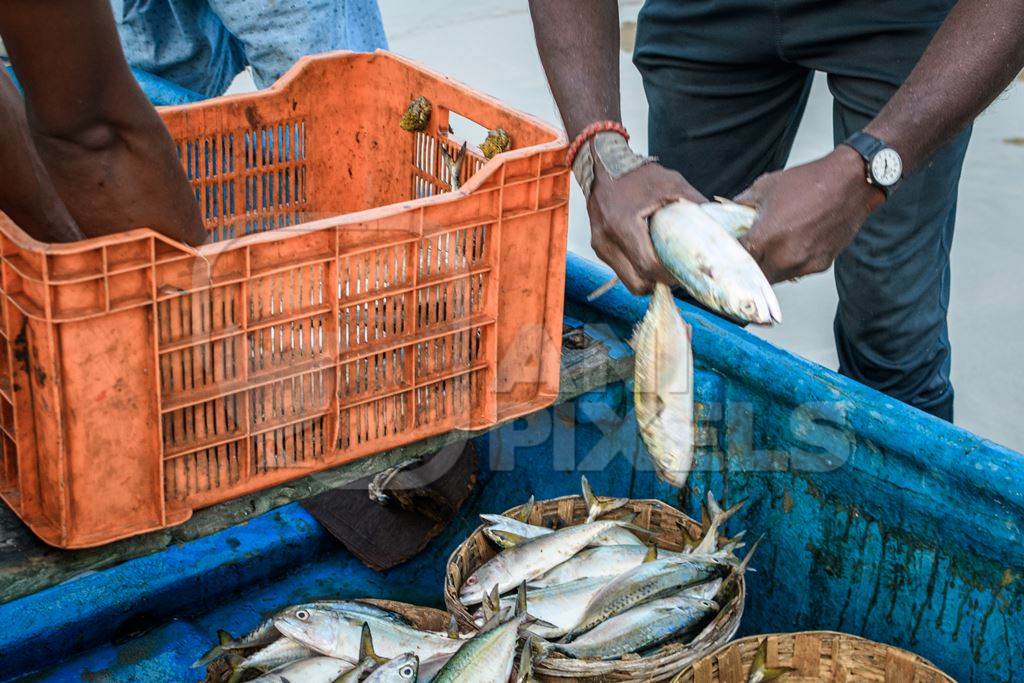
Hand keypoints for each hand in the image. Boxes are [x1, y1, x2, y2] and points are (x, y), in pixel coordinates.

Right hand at [588, 155, 706, 293]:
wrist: (602, 166)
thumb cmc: (637, 174)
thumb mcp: (671, 184)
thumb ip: (695, 204)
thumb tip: (720, 225)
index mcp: (623, 225)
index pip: (648, 266)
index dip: (670, 275)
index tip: (685, 272)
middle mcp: (607, 241)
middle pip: (638, 283)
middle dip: (660, 283)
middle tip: (677, 274)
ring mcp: (601, 246)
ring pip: (629, 281)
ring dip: (649, 280)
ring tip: (665, 268)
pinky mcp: (599, 248)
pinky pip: (622, 270)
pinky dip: (638, 270)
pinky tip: (651, 258)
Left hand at [736, 146, 885, 282]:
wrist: (851, 182)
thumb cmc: (809, 181)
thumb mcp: (765, 187)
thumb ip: (742, 203)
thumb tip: (726, 209)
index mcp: (765, 238)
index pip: (737, 260)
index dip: (730, 256)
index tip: (729, 251)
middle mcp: (784, 257)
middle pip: (755, 276)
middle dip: (748, 267)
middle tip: (747, 255)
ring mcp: (803, 264)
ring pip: (776, 278)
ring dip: (769, 268)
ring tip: (769, 251)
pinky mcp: (820, 265)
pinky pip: (797, 272)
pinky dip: (790, 264)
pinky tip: (792, 247)